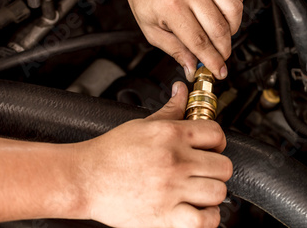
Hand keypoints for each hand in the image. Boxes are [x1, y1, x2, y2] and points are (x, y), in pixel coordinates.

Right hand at [78, 82, 231, 227]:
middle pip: (223, 166)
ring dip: (212, 193)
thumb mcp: (143, 125)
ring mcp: (171, 190)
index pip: (217, 133)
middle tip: (204, 171)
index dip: (218, 141)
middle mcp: (175, 161)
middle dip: (217, 168)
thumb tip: (182, 91)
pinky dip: (208, 219)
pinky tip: (198, 211)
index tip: (211, 148)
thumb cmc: (111, 152)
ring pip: (218, 192)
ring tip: (199, 191)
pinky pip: (204, 221)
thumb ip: (170, 108)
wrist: (83, 179)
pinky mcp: (164, 216)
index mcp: (171, 135)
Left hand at [120, 0, 243, 80]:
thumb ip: (174, 50)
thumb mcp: (151, 29)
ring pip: (234, 9)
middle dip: (224, 50)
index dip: (212, 60)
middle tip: (221, 57)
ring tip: (222, 35)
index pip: (199, 41)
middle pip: (219, 28)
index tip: (218, 71)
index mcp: (171, 5)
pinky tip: (225, 14)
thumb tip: (192, 68)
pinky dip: (237, 6)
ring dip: (233, 29)